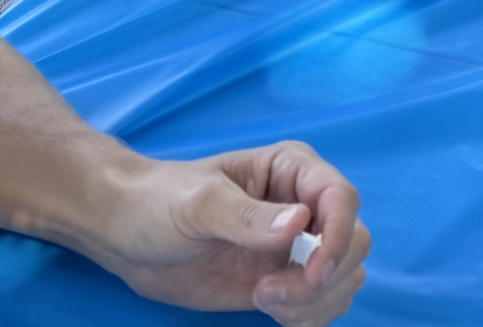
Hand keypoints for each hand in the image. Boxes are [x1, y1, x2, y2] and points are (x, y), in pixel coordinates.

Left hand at [91, 142, 370, 325]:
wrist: (126, 236)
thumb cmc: (159, 202)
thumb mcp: (199, 204)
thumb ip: (247, 216)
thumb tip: (300, 224)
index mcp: (293, 170)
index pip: (342, 198)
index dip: (340, 236)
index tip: (313, 272)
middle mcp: (306, 206)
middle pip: (355, 243)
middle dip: (322, 277)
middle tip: (268, 292)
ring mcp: (297, 247)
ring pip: (345, 278)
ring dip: (315, 302)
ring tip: (262, 299)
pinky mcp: (285, 281)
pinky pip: (323, 304)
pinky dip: (310, 318)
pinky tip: (272, 312)